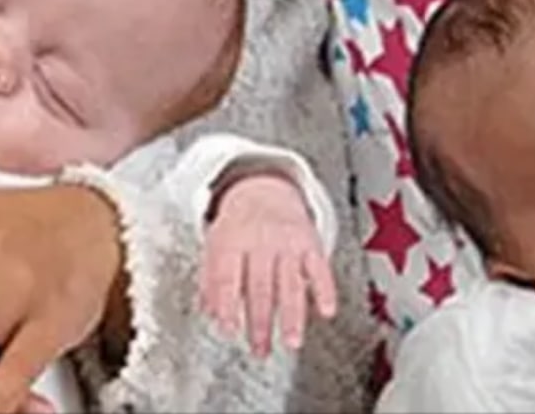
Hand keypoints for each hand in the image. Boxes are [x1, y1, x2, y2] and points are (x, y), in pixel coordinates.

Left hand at [201, 172, 336, 355]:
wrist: (265, 186)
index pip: (227, 276)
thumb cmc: (238, 225)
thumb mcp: (216, 242)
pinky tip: (325, 311)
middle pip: (260, 285)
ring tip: (291, 341)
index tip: (229, 330)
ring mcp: (287, 240)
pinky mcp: (310, 241)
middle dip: (260, 321)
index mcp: (232, 239)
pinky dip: (325, 290)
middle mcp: (260, 239)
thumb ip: (211, 278)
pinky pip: (320, 267)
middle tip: (260, 349)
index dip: (227, 305)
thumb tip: (209, 314)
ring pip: (290, 281)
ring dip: (292, 315)